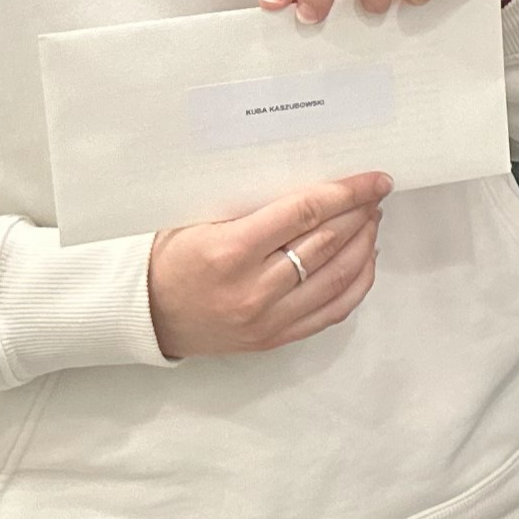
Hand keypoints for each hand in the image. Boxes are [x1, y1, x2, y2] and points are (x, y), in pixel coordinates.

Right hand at [146, 172, 389, 358]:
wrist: (144, 313)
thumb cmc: (170, 259)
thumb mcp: (201, 220)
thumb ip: (256, 207)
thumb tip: (317, 185)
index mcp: (231, 251)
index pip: (305, 213)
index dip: (347, 193)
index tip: (374, 180)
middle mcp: (253, 289)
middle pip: (328, 243)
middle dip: (359, 214)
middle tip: (373, 195)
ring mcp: (267, 319)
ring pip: (338, 277)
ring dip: (364, 244)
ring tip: (371, 221)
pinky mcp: (275, 338)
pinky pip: (333, 311)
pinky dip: (357, 282)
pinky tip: (364, 259)